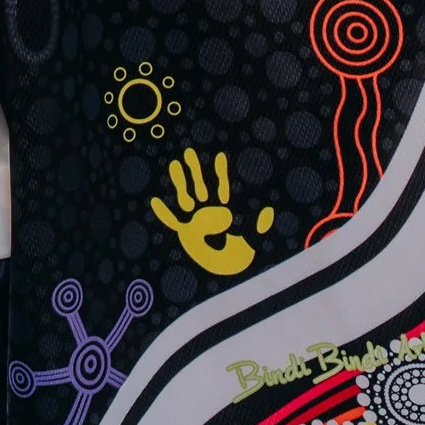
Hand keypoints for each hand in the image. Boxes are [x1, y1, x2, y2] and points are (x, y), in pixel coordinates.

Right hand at [147, 146, 274, 277]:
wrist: (225, 272)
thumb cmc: (239, 254)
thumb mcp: (252, 240)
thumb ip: (258, 227)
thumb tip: (268, 211)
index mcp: (223, 210)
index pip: (222, 188)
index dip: (221, 173)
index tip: (219, 156)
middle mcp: (207, 210)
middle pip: (200, 186)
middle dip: (195, 170)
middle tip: (190, 151)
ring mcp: (194, 219)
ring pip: (185, 196)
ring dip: (180, 181)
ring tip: (174, 164)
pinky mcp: (184, 231)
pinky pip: (172, 220)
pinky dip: (164, 213)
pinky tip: (155, 201)